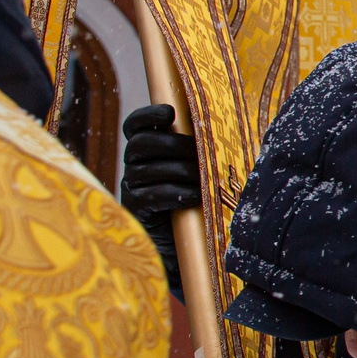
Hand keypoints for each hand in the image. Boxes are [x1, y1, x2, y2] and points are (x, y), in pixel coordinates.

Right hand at [118, 104, 199, 287]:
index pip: (135, 126)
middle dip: (172, 144)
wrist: (182, 244)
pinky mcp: (136, 210)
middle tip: (197, 152)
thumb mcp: (198, 172)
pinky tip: (193, 196)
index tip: (169, 113)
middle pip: (141, 143)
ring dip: (180, 171)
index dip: (147, 116)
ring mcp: (131, 188)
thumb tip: (225, 131)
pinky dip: (174, 193)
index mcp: (146, 152)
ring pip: (148, 169)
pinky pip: (151, 196)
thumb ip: (200, 151)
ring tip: (201, 179)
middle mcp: (133, 166)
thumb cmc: (196, 201)